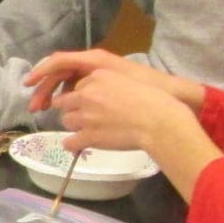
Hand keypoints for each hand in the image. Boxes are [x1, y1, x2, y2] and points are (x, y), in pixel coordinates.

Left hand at [25, 50, 206, 152]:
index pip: (79, 85)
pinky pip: (69, 142)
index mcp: (98, 77)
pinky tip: (78, 145)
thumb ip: (111, 85)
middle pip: (65, 102)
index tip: (93, 102)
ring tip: (87, 131)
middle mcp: (88, 94)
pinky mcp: (88, 136)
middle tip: (86, 117)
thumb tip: (104, 96)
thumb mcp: (129, 81)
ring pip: (66, 121)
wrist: (159, 122)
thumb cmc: (153, 101)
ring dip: (74, 126)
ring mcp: (86, 116)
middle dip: (73, 109)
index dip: (83, 95)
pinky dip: (72, 145)